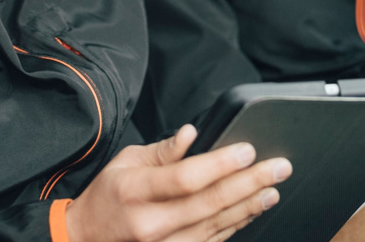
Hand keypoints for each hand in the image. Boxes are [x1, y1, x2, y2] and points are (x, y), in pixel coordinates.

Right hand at [65, 124, 291, 241]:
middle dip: (249, 183)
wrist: (86, 239)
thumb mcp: (126, 161)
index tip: (248, 149)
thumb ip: (163, 151)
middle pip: (209, 204)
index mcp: (135, 191)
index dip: (220, 164)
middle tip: (279, 168)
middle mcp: (150, 224)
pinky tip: (251, 211)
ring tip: (273, 189)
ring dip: (248, 207)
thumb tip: (191, 133)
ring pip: (215, 227)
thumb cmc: (108, 195)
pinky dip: (234, 226)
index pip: (186, 177)